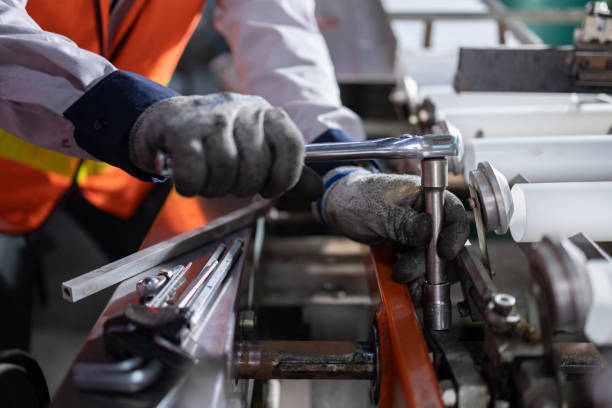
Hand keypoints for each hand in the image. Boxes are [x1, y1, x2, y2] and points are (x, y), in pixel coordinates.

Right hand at [128, 93, 303, 197]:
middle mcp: (242, 109)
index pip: (292, 144)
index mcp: (266, 113)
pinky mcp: (182, 130)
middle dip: (243, 187)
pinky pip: (195, 173)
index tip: (269, 189)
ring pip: (226, 171)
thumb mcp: (256, 149)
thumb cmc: (218, 141)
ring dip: (216, 188)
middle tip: (230, 183)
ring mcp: (211, 118)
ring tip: (209, 180)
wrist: (167, 120)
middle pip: (257, 166)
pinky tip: (189, 180)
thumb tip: (318, 190)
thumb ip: (287, 170)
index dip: (285, 175)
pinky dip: (192, 186)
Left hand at [316, 166, 468, 280]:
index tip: (444, 252)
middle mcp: (427, 216)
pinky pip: (419, 267)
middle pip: (444, 242)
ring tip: (402, 279)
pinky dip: (415, 279)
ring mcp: (419, 234)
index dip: (454, 234)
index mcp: (425, 196)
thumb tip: (427, 232)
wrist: (340, 208)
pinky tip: (408, 287)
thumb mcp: (380, 209)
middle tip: (406, 271)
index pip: (453, 214)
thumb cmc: (358, 198)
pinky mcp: (410, 249)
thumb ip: (405, 221)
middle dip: (430, 262)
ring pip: (433, 260)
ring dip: (421, 274)